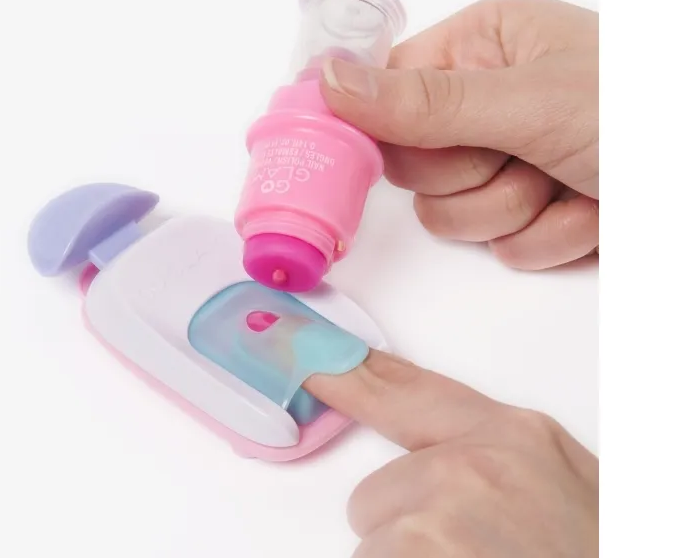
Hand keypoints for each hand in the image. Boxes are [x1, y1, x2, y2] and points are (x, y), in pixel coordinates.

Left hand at [304, 350, 597, 556]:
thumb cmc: (589, 548)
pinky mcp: (416, 549)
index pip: (412, 391)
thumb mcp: (560, 488)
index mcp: (515, 437)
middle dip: (406, 529)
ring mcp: (444, 509)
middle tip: (470, 550)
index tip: (308, 358)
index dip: (352, 374)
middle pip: (378, 491)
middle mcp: (474, 463)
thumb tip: (430, 465)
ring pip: (375, 539)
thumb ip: (494, 461)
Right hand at [320, 0, 598, 269]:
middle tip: (525, 156)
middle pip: (413, 165)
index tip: (389, 153)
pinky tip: (588, 209)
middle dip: (471, 177)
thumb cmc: (644, 113)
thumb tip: (329, 82)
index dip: (382, 127)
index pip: (385, 90)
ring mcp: (507, 160)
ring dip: (514, 211)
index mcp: (482, 47)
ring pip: (451, 215)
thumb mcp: (529, 100)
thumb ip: (424, 102)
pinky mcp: (529, 210)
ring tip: (568, 182)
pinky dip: (549, 237)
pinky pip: (501, 244)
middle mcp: (487, 102)